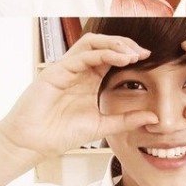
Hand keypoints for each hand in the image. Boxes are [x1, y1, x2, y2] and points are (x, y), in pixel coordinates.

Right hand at [0, 33, 157, 158]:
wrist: (32, 144)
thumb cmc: (60, 134)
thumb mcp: (101, 126)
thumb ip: (126, 120)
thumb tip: (154, 118)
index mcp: (89, 79)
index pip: (112, 56)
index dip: (130, 53)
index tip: (148, 58)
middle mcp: (79, 69)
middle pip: (104, 43)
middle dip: (125, 44)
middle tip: (143, 53)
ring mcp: (67, 67)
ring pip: (92, 42)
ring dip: (114, 44)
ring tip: (132, 53)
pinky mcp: (56, 70)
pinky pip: (81, 55)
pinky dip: (102, 53)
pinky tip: (118, 59)